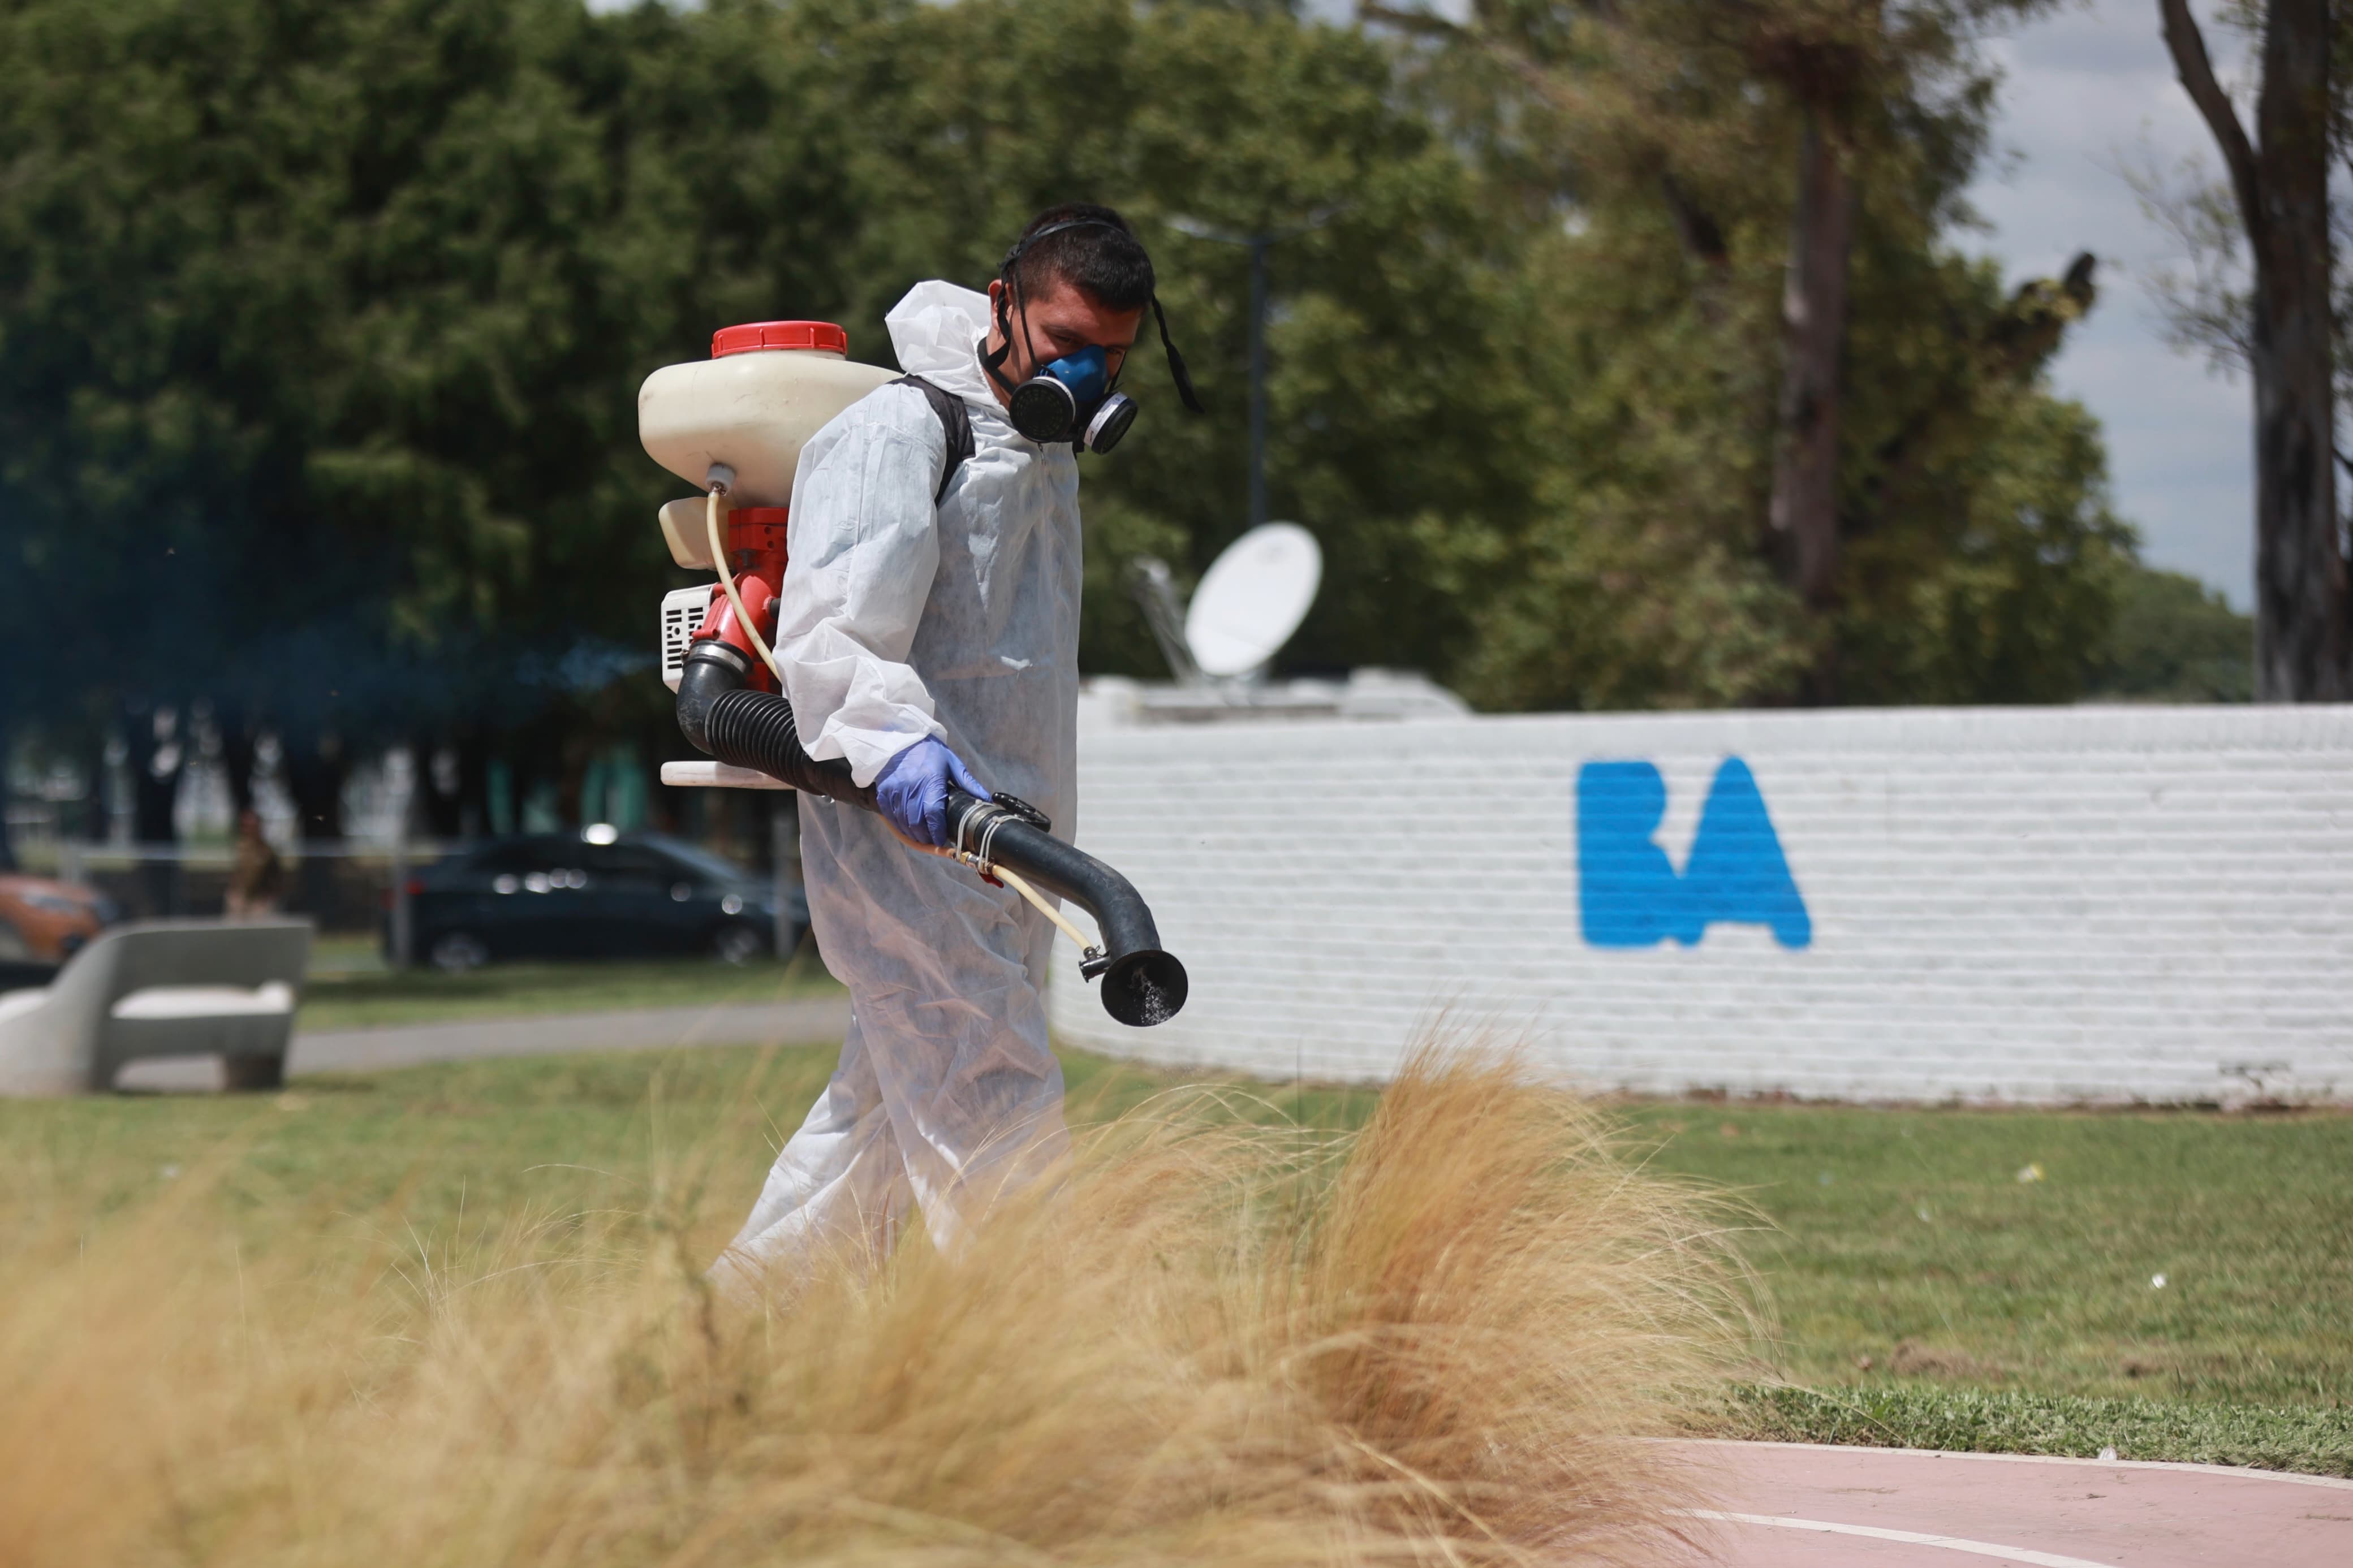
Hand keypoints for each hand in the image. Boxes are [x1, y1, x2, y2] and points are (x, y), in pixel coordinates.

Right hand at [874, 737, 991, 846]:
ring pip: (903, 821)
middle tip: (933, 841)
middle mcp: (911, 786)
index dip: (937, 830)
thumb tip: (986, 799)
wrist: (902, 739)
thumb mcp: (952, 763)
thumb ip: (968, 783)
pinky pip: (890, 815)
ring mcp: (895, 790)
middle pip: (917, 821)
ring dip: (913, 833)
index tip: (942, 840)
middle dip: (926, 836)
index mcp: (931, 780)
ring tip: (922, 837)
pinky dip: (899, 825)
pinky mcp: (884, 792)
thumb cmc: (930, 752)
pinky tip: (907, 828)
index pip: (933, 812)